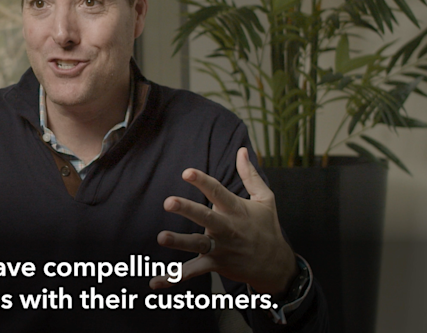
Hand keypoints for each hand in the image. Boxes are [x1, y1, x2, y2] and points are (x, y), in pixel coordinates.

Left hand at [151, 147, 296, 295]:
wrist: (276, 267)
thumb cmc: (267, 228)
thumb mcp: (265, 200)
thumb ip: (250, 175)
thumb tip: (243, 149)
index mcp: (236, 209)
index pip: (218, 192)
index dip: (203, 182)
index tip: (187, 172)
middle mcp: (228, 229)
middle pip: (206, 218)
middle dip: (188, 209)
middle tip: (168, 202)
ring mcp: (221, 248)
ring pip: (197, 245)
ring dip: (179, 242)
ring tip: (161, 237)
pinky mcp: (215, 264)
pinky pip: (192, 272)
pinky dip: (173, 278)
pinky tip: (155, 282)